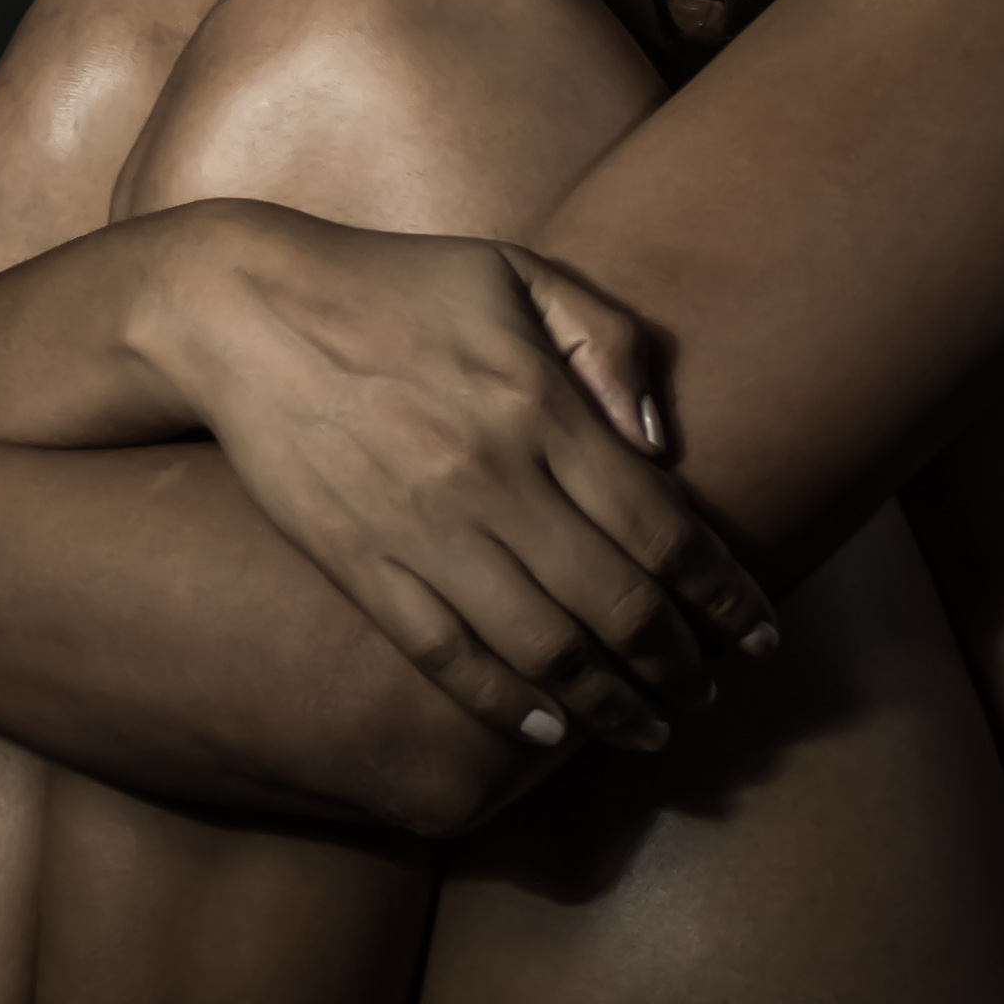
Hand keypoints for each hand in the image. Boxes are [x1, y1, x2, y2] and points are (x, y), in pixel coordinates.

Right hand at [138, 207, 777, 758]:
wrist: (243, 309)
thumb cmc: (396, 283)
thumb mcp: (519, 272)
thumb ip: (609, 343)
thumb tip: (665, 446)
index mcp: (540, 407)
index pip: (662, 528)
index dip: (723, 594)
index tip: (760, 633)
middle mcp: (491, 478)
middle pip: (616, 604)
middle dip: (678, 664)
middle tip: (709, 695)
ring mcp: (419, 528)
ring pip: (540, 648)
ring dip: (607, 704)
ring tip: (648, 730)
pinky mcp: (356, 562)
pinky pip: (442, 654)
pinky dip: (500, 703)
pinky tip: (543, 732)